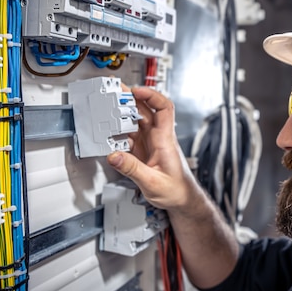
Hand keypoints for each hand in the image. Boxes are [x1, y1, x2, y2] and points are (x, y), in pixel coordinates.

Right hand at [107, 87, 199, 210]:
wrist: (182, 199)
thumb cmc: (177, 190)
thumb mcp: (152, 183)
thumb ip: (132, 169)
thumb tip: (114, 155)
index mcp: (165, 140)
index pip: (164, 108)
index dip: (151, 95)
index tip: (135, 90)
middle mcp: (159, 138)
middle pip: (146, 110)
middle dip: (130, 99)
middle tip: (113, 92)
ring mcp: (151, 143)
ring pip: (136, 121)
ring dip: (123, 114)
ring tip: (108, 107)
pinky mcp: (144, 151)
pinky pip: (130, 136)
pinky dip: (120, 132)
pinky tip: (111, 132)